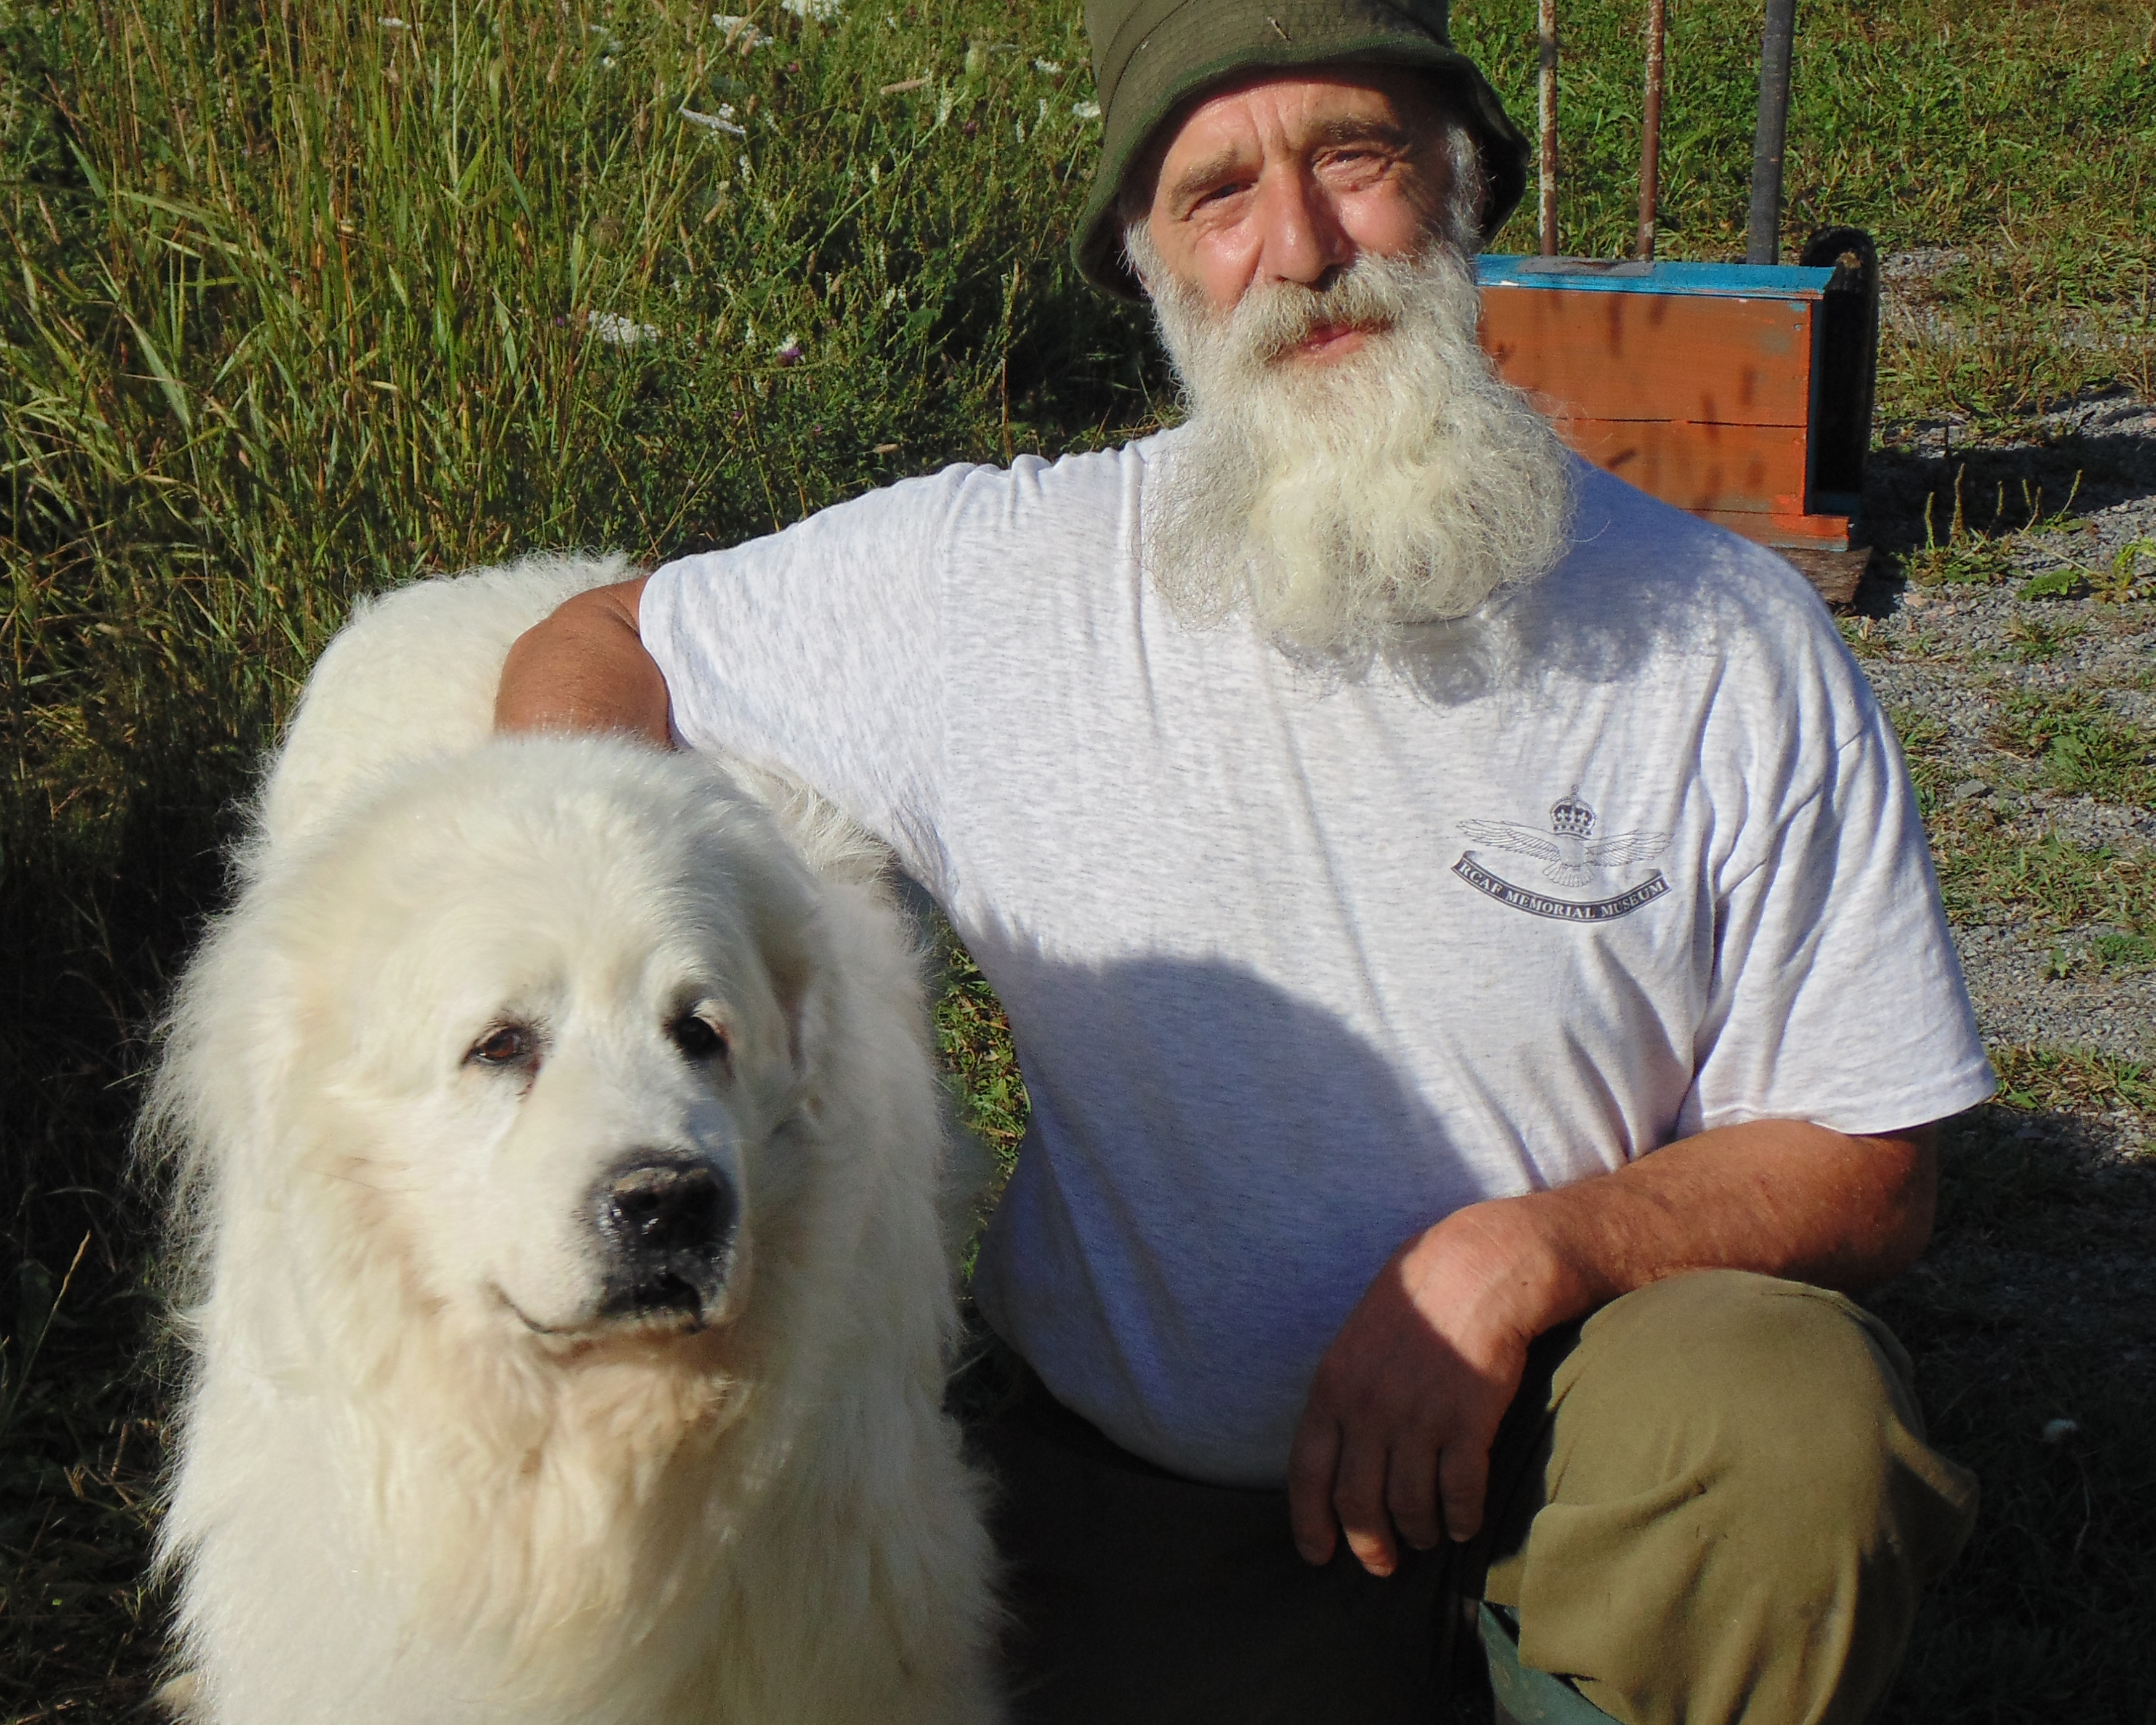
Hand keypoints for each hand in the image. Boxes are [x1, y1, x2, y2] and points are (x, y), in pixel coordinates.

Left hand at [1286, 1201, 1569, 1576]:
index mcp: (1332, 1385)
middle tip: (1382, 1564)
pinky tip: (1465, 1523)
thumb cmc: (1420, 1299)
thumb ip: (1344, 1392)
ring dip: (1419, 1533)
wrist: (1480, 1266)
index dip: (1310, 1523)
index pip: (1306, 1473)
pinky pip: (1460, 1494)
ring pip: (1410, 1507)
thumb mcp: (1358, 1338)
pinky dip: (1462, 1519)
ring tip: (1427, 1537)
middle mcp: (1369, 1406)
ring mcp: (1418, 1415)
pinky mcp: (1469, 1420)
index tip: (1318, 1556)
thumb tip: (1337, 1449)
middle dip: (1368, 1545)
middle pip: (1357, 1503)